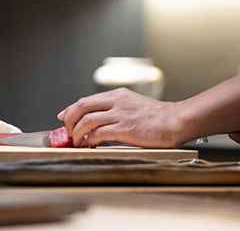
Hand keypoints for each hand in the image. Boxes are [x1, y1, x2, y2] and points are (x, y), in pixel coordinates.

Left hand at [57, 87, 184, 148]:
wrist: (176, 121)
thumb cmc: (157, 117)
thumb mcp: (133, 105)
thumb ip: (116, 109)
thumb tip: (97, 121)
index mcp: (118, 95)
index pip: (86, 100)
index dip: (71, 109)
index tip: (64, 117)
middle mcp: (117, 101)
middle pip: (82, 106)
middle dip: (70, 120)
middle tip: (69, 132)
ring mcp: (121, 114)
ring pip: (88, 120)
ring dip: (78, 132)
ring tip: (78, 142)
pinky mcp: (126, 128)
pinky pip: (99, 133)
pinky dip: (90, 140)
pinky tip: (90, 145)